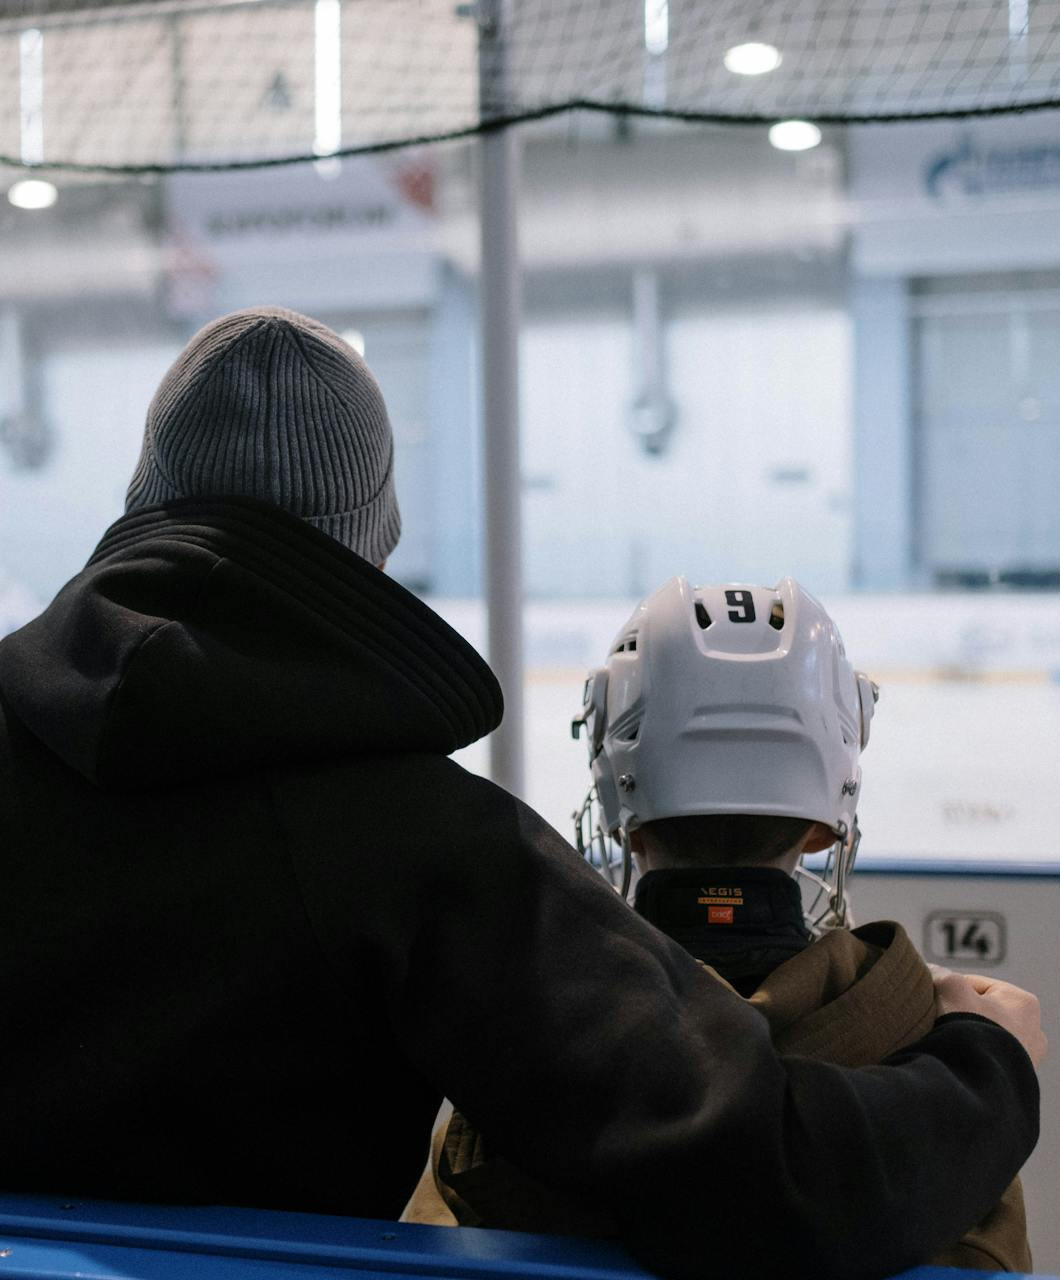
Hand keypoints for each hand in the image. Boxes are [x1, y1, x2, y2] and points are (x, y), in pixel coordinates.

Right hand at [931, 965, 1047, 1068]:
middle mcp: (1033, 1030)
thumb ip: (942, 974)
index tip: (936, 1000)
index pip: (976, 985)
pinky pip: (988, 1057)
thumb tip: (932, 971)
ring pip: (985, 1035)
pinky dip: (973, 1055)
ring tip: (948, 1040)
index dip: (950, 989)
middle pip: (982, 1011)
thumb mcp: (951, 989)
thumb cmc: (970, 1030)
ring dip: (967, 1035)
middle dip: (961, 1015)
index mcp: (1024, 1002)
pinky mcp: (1016, 1078)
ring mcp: (1027, 1057)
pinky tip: (959, 1057)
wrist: (978, 1082)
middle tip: (941, 1021)